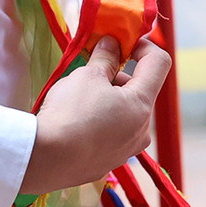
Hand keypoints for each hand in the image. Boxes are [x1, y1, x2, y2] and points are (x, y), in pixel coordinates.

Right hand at [24, 36, 170, 193]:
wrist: (46, 159)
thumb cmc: (71, 112)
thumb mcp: (87, 76)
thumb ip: (105, 58)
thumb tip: (112, 44)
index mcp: (142, 104)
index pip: (159, 63)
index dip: (143, 45)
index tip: (120, 42)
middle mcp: (142, 130)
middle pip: (137, 92)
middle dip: (116, 78)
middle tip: (87, 74)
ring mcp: (126, 150)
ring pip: (123, 115)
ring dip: (107, 102)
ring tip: (76, 103)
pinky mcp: (107, 164)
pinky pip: (108, 136)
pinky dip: (97, 125)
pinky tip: (73, 126)